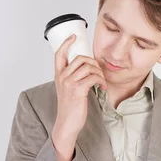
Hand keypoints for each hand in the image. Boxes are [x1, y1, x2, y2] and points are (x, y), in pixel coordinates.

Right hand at [52, 34, 106, 160]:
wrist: (67, 124)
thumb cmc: (70, 107)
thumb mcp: (68, 89)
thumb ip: (73, 78)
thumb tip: (88, 68)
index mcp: (58, 75)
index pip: (59, 54)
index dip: (66, 43)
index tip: (74, 36)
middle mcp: (62, 77)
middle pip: (80, 58)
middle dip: (93, 62)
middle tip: (99, 72)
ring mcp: (69, 83)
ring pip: (88, 67)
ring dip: (99, 72)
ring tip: (102, 81)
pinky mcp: (77, 90)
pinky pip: (92, 77)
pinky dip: (101, 81)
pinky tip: (102, 87)